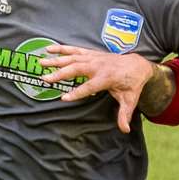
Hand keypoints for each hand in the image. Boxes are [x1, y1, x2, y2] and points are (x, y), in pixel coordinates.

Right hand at [38, 46, 157, 132]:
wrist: (137, 65)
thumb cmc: (132, 84)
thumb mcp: (130, 101)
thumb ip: (124, 115)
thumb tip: (125, 130)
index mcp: (107, 78)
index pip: (89, 86)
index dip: (76, 93)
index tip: (63, 98)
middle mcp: (98, 65)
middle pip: (76, 69)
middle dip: (60, 74)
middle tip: (45, 79)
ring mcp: (93, 58)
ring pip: (72, 58)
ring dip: (56, 60)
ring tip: (41, 62)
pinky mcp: (91, 53)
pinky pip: (74, 50)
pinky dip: (61, 49)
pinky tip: (48, 49)